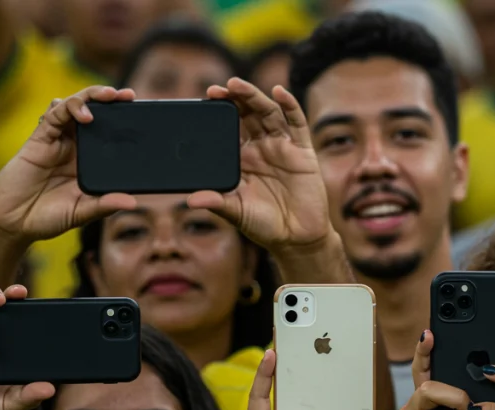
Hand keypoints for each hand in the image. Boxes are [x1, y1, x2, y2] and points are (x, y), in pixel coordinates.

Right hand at [0, 86, 136, 242]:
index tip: (141, 114)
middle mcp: (74, 147)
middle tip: (129, 95)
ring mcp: (57, 140)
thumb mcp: (82, 212)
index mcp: (88, 162)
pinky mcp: (40, 138)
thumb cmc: (48, 218)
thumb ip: (104, 205)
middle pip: (94, 112)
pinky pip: (55, 115)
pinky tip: (84, 115)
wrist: (13, 222)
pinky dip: (70, 108)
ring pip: (75, 106)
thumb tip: (132, 201)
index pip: (109, 134)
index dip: (123, 121)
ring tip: (109, 96)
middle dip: (111, 100)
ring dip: (92, 96)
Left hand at [188, 79, 331, 256]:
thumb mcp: (237, 212)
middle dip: (232, 99)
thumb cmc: (265, 225)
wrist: (296, 238)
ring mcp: (282, 147)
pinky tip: (280, 92)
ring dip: (254, 97)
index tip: (203, 102)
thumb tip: (191, 200)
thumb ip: (217, 203)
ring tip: (237, 85)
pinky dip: (290, 105)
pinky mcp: (303, 151)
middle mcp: (261, 147)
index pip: (228, 128)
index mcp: (242, 158)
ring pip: (268, 113)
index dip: (217, 113)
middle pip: (246, 114)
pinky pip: (297, 123)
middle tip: (216, 89)